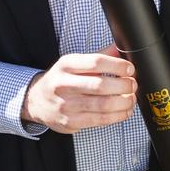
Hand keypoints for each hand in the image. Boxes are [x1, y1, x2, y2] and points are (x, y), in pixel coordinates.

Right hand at [22, 45, 136, 132]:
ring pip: (101, 105)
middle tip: (133, 84)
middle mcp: (64, 84)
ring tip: (131, 98)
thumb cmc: (60, 79)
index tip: (129, 69)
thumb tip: (121, 48)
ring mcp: (66, 105)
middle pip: (100, 85)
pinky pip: (98, 120)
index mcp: (66, 65)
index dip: (117, 66)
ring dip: (123, 102)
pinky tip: (124, 111)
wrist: (36, 101)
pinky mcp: (70, 122)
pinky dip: (116, 116)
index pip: (95, 62)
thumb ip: (99, 56)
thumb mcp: (74, 63)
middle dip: (123, 85)